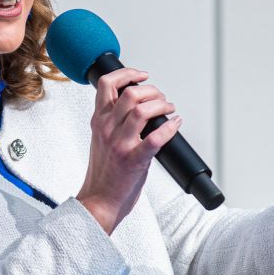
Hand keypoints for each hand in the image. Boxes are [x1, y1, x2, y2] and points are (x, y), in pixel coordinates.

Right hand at [75, 67, 181, 233]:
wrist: (99, 200)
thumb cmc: (104, 173)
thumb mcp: (100, 139)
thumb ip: (112, 121)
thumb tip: (135, 104)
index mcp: (98, 121)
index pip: (107, 84)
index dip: (128, 73)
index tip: (142, 75)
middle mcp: (107, 129)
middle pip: (131, 94)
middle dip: (152, 91)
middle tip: (161, 98)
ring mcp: (120, 144)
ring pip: (143, 111)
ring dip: (163, 105)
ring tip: (169, 109)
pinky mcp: (134, 160)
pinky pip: (156, 137)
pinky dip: (170, 127)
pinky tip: (175, 124)